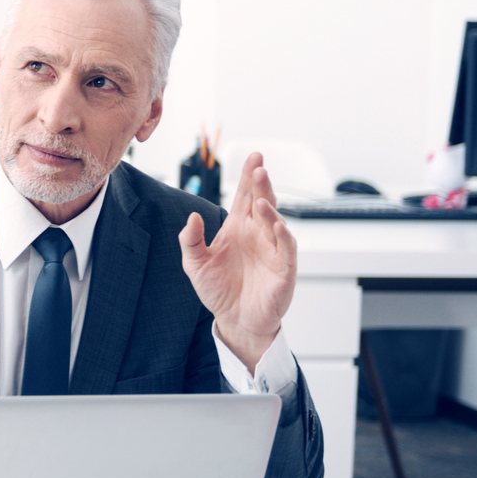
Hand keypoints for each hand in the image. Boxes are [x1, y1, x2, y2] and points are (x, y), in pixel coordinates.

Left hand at [179, 150, 297, 370]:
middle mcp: (258, 235)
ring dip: (269, 209)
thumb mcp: (195, 264)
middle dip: (262, 185)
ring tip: (261, 199)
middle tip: (259, 168)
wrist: (235, 320)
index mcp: (238, 228)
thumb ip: (190, 240)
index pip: (245, 197)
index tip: (253, 157)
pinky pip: (286, 249)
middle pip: (263, 203)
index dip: (249, 177)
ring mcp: (272, 250)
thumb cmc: (219, 290)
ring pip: (275, 222)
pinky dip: (282, 236)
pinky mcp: (283, 269)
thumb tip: (192, 216)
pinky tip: (276, 225)